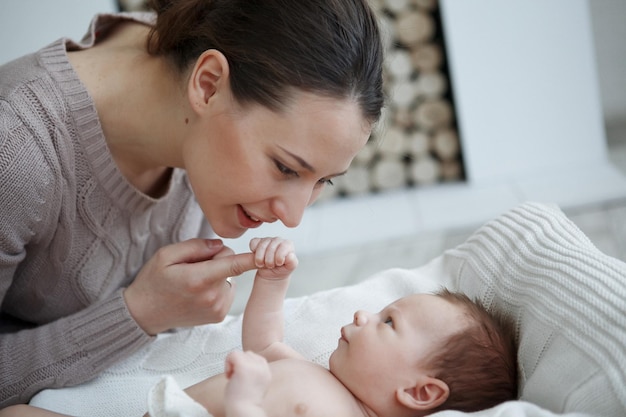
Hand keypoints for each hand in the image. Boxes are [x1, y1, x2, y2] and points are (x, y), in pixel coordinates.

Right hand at [124, 238, 257, 334]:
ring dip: (217, 275)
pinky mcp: (219, 316)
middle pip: (230, 265)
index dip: (253, 258)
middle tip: (191, 268)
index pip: (234, 265)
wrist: (144, 314)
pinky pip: (227, 291)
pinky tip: (197, 293)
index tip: (271, 255)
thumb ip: (196, 247)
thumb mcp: (166, 255)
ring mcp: (217, 309)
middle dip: (216, 260)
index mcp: (199, 279)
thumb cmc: (154, 281)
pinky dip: (217, 287)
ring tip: (192, 282)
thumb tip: (221, 246)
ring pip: (230, 278)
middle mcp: (212, 296)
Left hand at [224, 350, 270, 408]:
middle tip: (236, 380)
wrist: (243, 411)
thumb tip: (241, 360)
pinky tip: (229, 376)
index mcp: (266, 371)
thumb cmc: (244, 401)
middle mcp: (263, 367)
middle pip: (246, 354)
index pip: (254, 358)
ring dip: (232, 365)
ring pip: (238, 353)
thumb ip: (252, 371)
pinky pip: (232, 354)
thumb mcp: (253, 383)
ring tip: (233, 378)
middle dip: (238, 365)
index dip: (244, 366)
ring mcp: (254, 366)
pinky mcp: (244, 366)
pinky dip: (227, 363)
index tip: (241, 380)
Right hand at [249, 237, 297, 279]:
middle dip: (269, 259)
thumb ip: (292, 262)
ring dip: (260, 258)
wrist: (272, 273)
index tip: (278, 263)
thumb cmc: (282, 269)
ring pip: (261, 245)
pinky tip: (257, 257)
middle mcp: (278, 240)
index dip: (279, 256)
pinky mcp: (258, 242)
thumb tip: (290, 256)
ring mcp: (267, 240)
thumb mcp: (289, 268)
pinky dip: (253, 250)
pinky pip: (253, 242)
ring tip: (262, 264)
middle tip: (270, 266)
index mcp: (288, 244)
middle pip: (271, 246)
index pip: (283, 246)